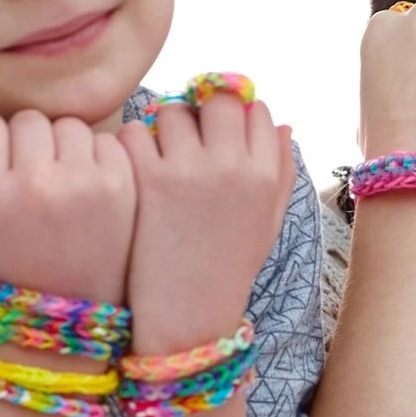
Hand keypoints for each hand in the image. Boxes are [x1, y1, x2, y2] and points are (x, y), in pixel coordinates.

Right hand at [0, 111, 136, 302]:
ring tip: (61, 176)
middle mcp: (38, 184)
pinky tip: (89, 182)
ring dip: (62, 143)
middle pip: (27, 119)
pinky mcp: (121, 183)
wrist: (76, 300)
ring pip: (67, 124)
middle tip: (32, 171)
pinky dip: (97, 154)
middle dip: (26, 140)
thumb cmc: (13, 259)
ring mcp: (84, 181)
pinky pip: (106, 138)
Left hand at [119, 92, 293, 351]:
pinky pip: (134, 133)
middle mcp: (231, 165)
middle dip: (201, 111)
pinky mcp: (147, 180)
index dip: (235, 115)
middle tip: (187, 133)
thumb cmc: (228, 270)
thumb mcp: (268, 223)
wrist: (188, 317)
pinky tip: (135, 167)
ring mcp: (188, 170)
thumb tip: (283, 124)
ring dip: (163, 126)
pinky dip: (132, 144)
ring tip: (159, 153)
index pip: (254, 110)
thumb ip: (281, 172)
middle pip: (216, 99)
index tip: (219, 131)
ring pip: (171, 111)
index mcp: (264, 174)